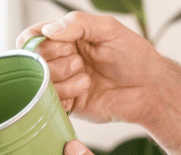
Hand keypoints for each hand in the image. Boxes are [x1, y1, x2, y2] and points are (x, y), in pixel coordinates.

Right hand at [17, 11, 160, 124]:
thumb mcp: (108, 29)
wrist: (149, 89)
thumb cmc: (133, 56)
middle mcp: (60, 60)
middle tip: (80, 63)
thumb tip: (48, 30)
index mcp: (65, 38)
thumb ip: (77, 23)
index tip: (61, 46)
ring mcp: (63, 84)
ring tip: (87, 79)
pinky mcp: (68, 105)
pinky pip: (51, 103)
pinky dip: (66, 96)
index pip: (31, 38)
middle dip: (57, 62)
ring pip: (40, 84)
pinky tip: (85, 91)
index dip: (39, 43)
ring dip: (64, 80)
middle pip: (34, 62)